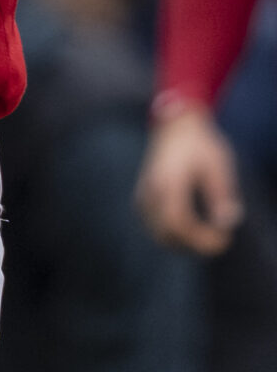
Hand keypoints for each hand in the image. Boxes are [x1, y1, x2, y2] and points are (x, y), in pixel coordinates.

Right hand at [137, 104, 243, 254]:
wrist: (174, 126)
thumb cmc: (200, 144)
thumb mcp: (218, 165)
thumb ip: (221, 194)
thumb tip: (226, 223)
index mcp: (168, 182)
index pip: (177, 222)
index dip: (200, 238)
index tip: (223, 238)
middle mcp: (151, 191)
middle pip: (165, 234)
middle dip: (194, 245)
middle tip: (219, 240)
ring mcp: (144, 194)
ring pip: (158, 233)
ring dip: (183, 242)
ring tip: (208, 235)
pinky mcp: (143, 196)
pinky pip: (153, 225)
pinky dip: (172, 233)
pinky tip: (192, 227)